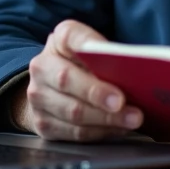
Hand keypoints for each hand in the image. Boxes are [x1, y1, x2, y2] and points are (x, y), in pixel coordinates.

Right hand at [14, 20, 143, 140]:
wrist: (53, 87)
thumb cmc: (83, 65)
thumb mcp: (92, 50)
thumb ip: (105, 54)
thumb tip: (132, 69)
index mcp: (58, 40)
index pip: (70, 36)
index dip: (88, 44)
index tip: (109, 55)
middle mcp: (42, 66)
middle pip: (67, 79)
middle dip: (97, 93)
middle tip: (122, 102)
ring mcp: (38, 96)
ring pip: (72, 111)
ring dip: (105, 119)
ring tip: (131, 119)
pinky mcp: (42, 123)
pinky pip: (74, 132)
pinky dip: (100, 132)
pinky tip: (118, 128)